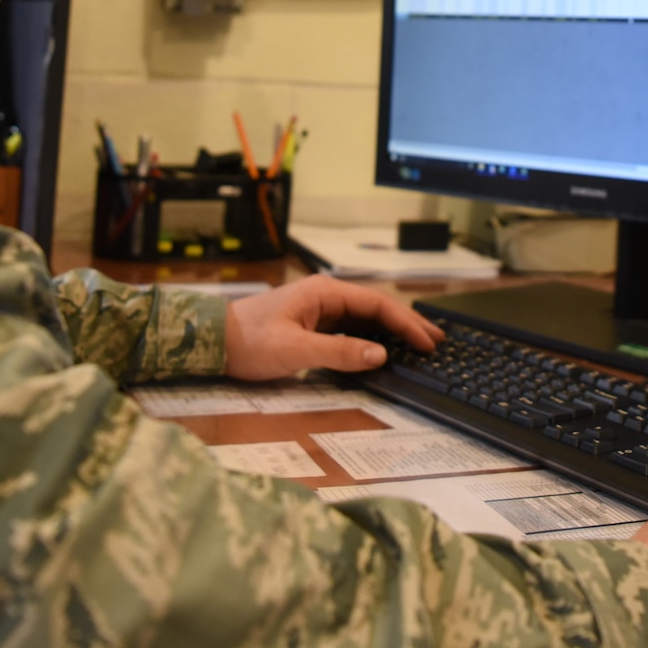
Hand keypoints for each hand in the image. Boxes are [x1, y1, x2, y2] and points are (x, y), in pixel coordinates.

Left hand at [223, 274, 444, 379]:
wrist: (210, 342)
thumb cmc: (248, 341)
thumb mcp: (295, 351)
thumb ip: (339, 353)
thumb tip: (381, 355)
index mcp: (325, 293)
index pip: (378, 305)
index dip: (407, 323)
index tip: (429, 342)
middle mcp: (325, 296)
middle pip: (376, 308)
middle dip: (407, 323)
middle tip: (437, 340)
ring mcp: (318, 310)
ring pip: (364, 319)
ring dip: (392, 332)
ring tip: (419, 345)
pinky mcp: (311, 325)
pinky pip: (350, 330)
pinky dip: (372, 339)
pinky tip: (383, 350)